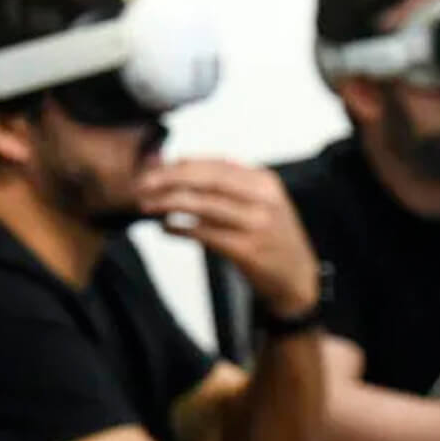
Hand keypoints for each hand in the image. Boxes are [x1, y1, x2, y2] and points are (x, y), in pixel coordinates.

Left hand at [140, 159, 318, 317]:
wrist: (297, 277)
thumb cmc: (271, 238)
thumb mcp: (260, 201)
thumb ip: (227, 182)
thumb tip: (180, 163)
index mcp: (264, 181)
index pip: (215, 164)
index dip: (181, 165)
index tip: (154, 168)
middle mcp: (263, 199)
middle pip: (207, 180)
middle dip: (169, 179)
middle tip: (142, 184)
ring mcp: (256, 224)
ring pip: (203, 205)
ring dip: (169, 203)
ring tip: (146, 205)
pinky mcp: (247, 250)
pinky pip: (204, 235)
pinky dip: (180, 229)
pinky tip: (165, 228)